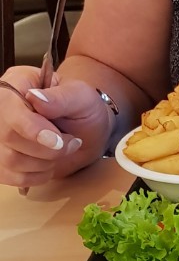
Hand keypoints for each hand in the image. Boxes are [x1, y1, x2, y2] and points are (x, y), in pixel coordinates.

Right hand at [0, 69, 107, 188]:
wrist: (88, 131)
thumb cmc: (84, 108)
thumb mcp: (81, 96)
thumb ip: (61, 97)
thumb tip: (36, 98)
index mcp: (16, 83)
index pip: (8, 106)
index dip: (30, 127)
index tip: (56, 141)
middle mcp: (1, 109)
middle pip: (7, 136)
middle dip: (45, 148)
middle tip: (71, 143)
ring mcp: (0, 135)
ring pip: (8, 159)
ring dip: (43, 163)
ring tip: (62, 151)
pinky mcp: (2, 159)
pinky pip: (7, 176)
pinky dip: (34, 176)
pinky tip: (49, 166)